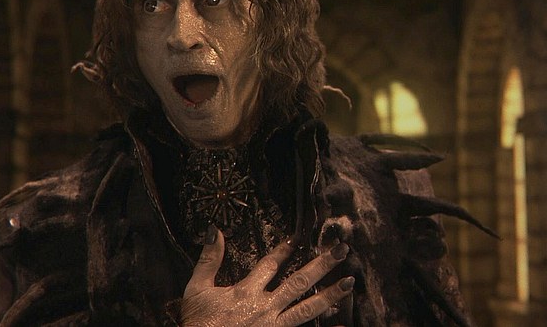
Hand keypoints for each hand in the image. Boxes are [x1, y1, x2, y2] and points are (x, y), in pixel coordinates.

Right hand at [179, 228, 353, 326]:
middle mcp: (264, 308)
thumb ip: (208, 260)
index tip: (300, 237)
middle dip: (322, 265)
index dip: (285, 250)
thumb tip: (214, 230)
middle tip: (342, 250)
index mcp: (245, 292)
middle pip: (299, 282)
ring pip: (307, 309)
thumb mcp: (197, 289)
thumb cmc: (197, 323)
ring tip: (349, 282)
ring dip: (330, 295)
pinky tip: (341, 322)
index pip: (271, 265)